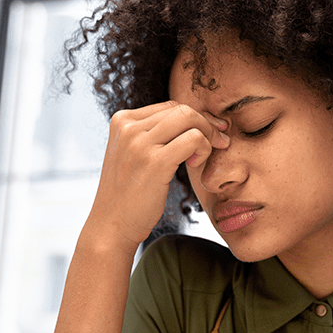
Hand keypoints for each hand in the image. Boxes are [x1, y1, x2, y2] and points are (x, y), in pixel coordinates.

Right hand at [84, 100, 229, 251]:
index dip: (195, 119)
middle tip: (220, 143)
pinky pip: (193, 139)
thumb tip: (195, 119)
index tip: (210, 133)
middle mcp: (128, 127)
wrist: (112, 225)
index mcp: (122, 120)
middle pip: (182, 110)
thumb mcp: (133, 154)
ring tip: (201, 158)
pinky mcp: (154, 161)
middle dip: (207, 124)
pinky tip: (195, 164)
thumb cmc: (129, 193)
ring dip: (207, 136)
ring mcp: (139, 143)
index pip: (169, 107)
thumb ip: (154, 135)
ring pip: (189, 119)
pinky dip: (203, 148)